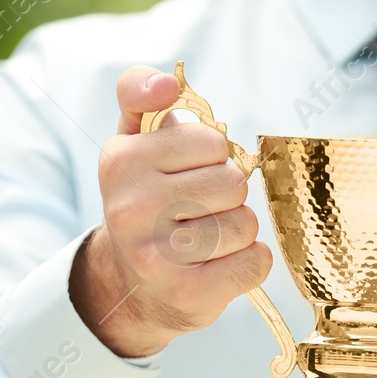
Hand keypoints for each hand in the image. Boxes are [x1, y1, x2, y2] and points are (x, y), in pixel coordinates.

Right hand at [72, 65, 272, 357]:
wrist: (131, 285)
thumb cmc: (146, 200)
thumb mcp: (133, 141)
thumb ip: (140, 91)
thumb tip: (166, 84)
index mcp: (121, 161)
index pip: (212, 141)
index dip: (212, 157)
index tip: (187, 173)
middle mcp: (132, 208)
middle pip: (233, 183)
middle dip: (227, 195)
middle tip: (198, 211)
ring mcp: (157, 255)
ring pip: (246, 223)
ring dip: (237, 231)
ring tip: (206, 239)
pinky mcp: (188, 294)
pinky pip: (255, 262)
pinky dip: (249, 263)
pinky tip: (219, 265)